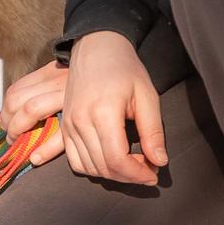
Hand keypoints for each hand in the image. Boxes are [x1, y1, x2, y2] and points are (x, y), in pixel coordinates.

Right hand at [0, 32, 167, 185]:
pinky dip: (93, 168)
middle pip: (103, 167)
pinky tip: (110, 161)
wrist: (96, 48)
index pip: (117, 159)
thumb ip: (153, 131)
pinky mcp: (64, 126)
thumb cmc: (125, 69)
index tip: (154, 174)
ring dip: (112, 174)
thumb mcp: (147, 96)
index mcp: (103, 112)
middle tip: (147, 168)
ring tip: (131, 165)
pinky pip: (75, 160)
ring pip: (88, 167)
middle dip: (128, 176)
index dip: (138, 174)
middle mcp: (80, 121)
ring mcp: (68, 124)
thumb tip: (159, 161)